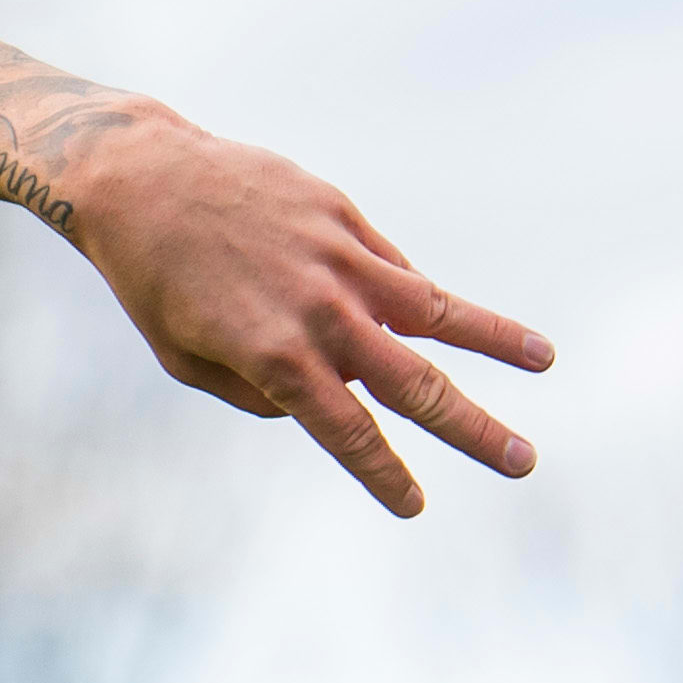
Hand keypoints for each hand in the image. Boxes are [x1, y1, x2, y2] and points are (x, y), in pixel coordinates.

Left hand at [65, 110, 551, 516]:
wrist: (139, 178)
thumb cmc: (151, 280)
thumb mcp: (185, 357)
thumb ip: (260, 392)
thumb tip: (329, 398)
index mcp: (274, 357)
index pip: (348, 432)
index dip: (385, 474)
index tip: (416, 504)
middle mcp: (317, 311)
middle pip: (414, 384)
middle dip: (473, 429)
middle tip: (523, 462)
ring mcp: (335, 257)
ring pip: (434, 306)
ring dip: (495, 337)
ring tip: (543, 359)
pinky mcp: (339, 214)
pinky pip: (386, 264)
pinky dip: (410, 291)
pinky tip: (433, 310)